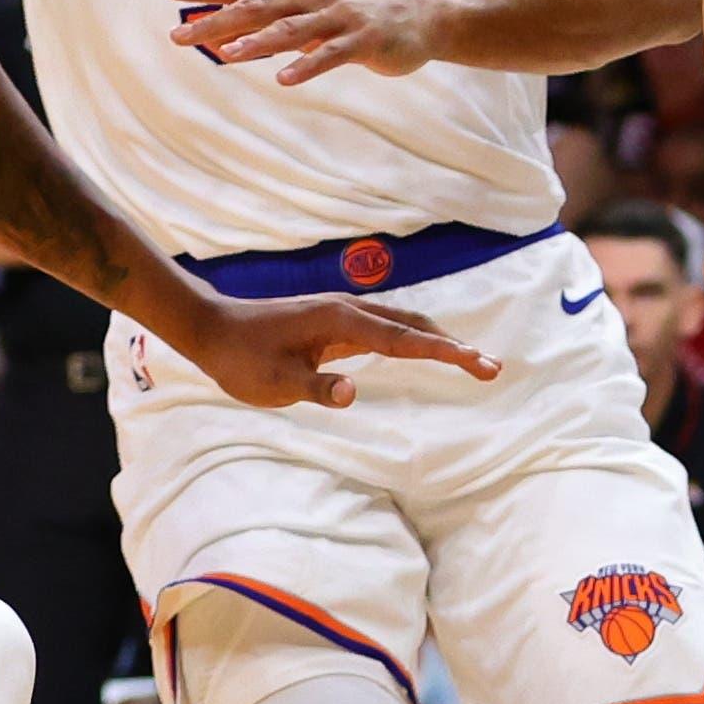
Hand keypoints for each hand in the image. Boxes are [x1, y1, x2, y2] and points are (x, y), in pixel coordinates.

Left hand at [164, 0, 437, 83]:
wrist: (419, 15)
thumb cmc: (355, 12)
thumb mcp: (310, 7)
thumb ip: (271, 15)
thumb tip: (224, 28)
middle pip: (256, 5)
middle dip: (215, 19)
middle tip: (178, 35)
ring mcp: (338, 16)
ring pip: (290, 28)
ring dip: (256, 42)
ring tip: (225, 55)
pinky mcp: (362, 40)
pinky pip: (330, 54)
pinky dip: (306, 66)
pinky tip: (284, 79)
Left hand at [183, 293, 501, 409]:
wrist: (211, 328)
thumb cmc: (240, 359)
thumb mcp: (274, 382)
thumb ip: (315, 387)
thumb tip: (352, 393)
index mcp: (340, 321)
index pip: (403, 339)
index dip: (444, 352)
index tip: (478, 364)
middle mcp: (348, 310)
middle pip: (414, 325)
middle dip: (454, 346)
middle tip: (491, 369)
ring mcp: (343, 314)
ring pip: (403, 323)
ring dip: (438, 340)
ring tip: (470, 361)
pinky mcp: (335, 322)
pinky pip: (386, 328)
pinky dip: (414, 338)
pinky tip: (423, 348)